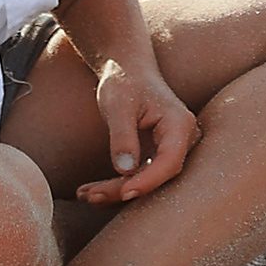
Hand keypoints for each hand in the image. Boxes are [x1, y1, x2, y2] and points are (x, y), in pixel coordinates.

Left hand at [77, 57, 198, 206]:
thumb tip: (125, 171)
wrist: (126, 69)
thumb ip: (122, 137)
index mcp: (179, 124)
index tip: (124, 193)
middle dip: (123, 190)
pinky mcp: (154, 155)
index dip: (149, 181)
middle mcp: (180, 139)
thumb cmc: (125, 80)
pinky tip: (89, 192)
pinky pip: (138, 175)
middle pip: (157, 175)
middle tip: (90, 197)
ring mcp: (168, 148)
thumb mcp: (119, 106)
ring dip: (115, 191)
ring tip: (84, 195)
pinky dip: (114, 185)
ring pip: (145, 179)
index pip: (170, 161)